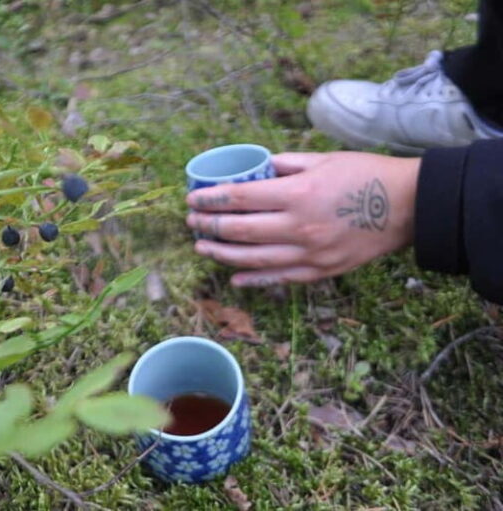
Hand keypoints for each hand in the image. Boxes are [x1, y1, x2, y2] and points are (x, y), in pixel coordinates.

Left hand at [186, 152, 420, 286]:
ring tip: (202, 247)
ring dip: (222, 254)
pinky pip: (279, 278)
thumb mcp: (323, 159)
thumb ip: (285, 164)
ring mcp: (309, 253)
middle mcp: (299, 227)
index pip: (240, 198)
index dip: (211, 199)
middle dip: (209, 227)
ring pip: (253, 259)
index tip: (192, 199)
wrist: (409, 208)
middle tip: (191, 223)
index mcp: (298, 194)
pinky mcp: (320, 271)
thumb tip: (256, 168)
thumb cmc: (366, 176)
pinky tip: (234, 276)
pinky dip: (253, 278)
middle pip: (240, 231)